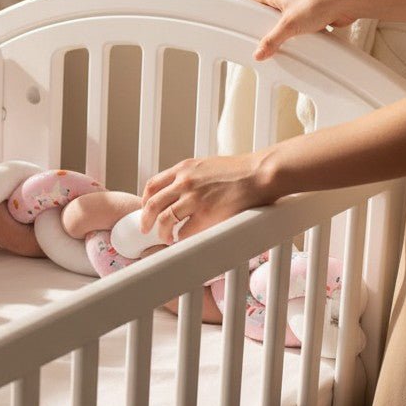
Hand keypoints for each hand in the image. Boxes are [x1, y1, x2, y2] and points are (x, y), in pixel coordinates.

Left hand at [140, 153, 272, 244]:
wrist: (260, 174)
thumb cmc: (239, 171)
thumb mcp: (206, 166)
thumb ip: (190, 176)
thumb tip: (178, 192)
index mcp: (183, 168)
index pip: (152, 185)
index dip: (145, 201)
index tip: (146, 210)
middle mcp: (184, 182)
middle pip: (152, 204)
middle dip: (146, 220)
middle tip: (146, 229)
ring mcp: (194, 198)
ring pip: (165, 220)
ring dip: (162, 233)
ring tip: (166, 238)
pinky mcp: (207, 214)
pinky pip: (185, 231)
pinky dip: (181, 238)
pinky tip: (184, 240)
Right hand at [246, 0, 357, 60]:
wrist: (348, 1)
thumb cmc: (319, 2)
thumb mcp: (289, 25)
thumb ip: (272, 40)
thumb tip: (259, 53)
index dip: (242, 7)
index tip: (236, 19)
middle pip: (265, 10)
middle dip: (260, 23)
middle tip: (254, 37)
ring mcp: (298, 5)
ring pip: (281, 19)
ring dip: (279, 30)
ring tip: (274, 42)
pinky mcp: (311, 13)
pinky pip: (296, 25)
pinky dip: (293, 33)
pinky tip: (294, 43)